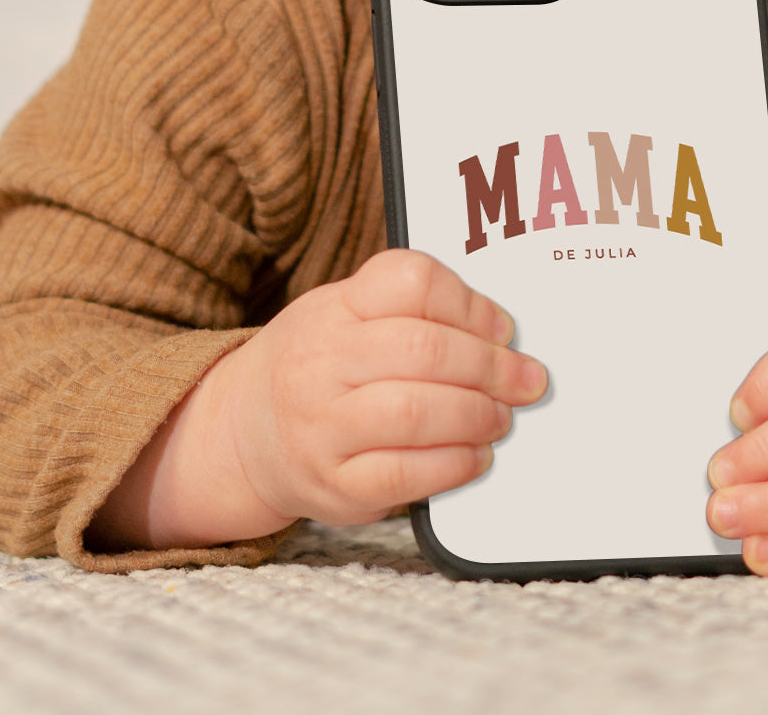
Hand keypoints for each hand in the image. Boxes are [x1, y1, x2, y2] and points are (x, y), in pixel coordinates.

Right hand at [209, 249, 547, 529]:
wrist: (243, 431)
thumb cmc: (318, 366)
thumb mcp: (348, 314)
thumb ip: (416, 314)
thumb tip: (501, 335)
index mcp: (334, 308)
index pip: (410, 280)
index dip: (470, 303)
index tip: (502, 327)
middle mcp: (321, 362)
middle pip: (425, 350)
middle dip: (491, 367)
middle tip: (524, 379)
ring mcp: (322, 426)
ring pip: (416, 412)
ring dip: (477, 415)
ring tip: (499, 417)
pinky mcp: (334, 485)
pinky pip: (406, 475)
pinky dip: (455, 464)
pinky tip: (475, 455)